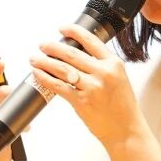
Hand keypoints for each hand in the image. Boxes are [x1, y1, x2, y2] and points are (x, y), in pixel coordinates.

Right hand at [0, 59, 13, 160]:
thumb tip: (12, 86)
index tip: (1, 62)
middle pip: (0, 92)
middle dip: (14, 95)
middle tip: (20, 102)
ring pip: (4, 106)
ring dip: (19, 112)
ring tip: (24, 121)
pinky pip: (8, 123)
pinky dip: (20, 125)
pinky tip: (23, 129)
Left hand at [29, 24, 144, 147]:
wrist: (126, 130)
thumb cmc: (122, 107)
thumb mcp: (119, 79)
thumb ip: (102, 66)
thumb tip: (78, 57)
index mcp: (113, 63)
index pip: (91, 40)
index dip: (73, 32)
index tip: (62, 29)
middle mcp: (103, 72)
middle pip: (72, 53)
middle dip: (52, 47)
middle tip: (42, 45)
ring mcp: (92, 87)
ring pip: (62, 68)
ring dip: (45, 62)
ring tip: (35, 59)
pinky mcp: (82, 102)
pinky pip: (58, 86)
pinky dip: (45, 78)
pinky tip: (38, 74)